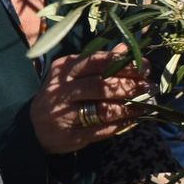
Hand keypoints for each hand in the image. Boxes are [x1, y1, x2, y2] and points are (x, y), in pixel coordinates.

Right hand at [31, 45, 148, 154]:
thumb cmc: (62, 95)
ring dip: (129, 107)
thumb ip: (99, 62)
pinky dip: (121, 124)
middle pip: (102, 85)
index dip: (124, 64)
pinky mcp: (70, 135)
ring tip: (146, 104)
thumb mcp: (74, 74)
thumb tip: (126, 47)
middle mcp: (62, 90)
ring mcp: (64, 114)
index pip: (97, 61)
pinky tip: (133, 120)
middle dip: (130, 86)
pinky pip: (102, 130)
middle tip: (149, 87)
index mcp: (64, 69)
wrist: (34, 128)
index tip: (145, 67)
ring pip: (103, 109)